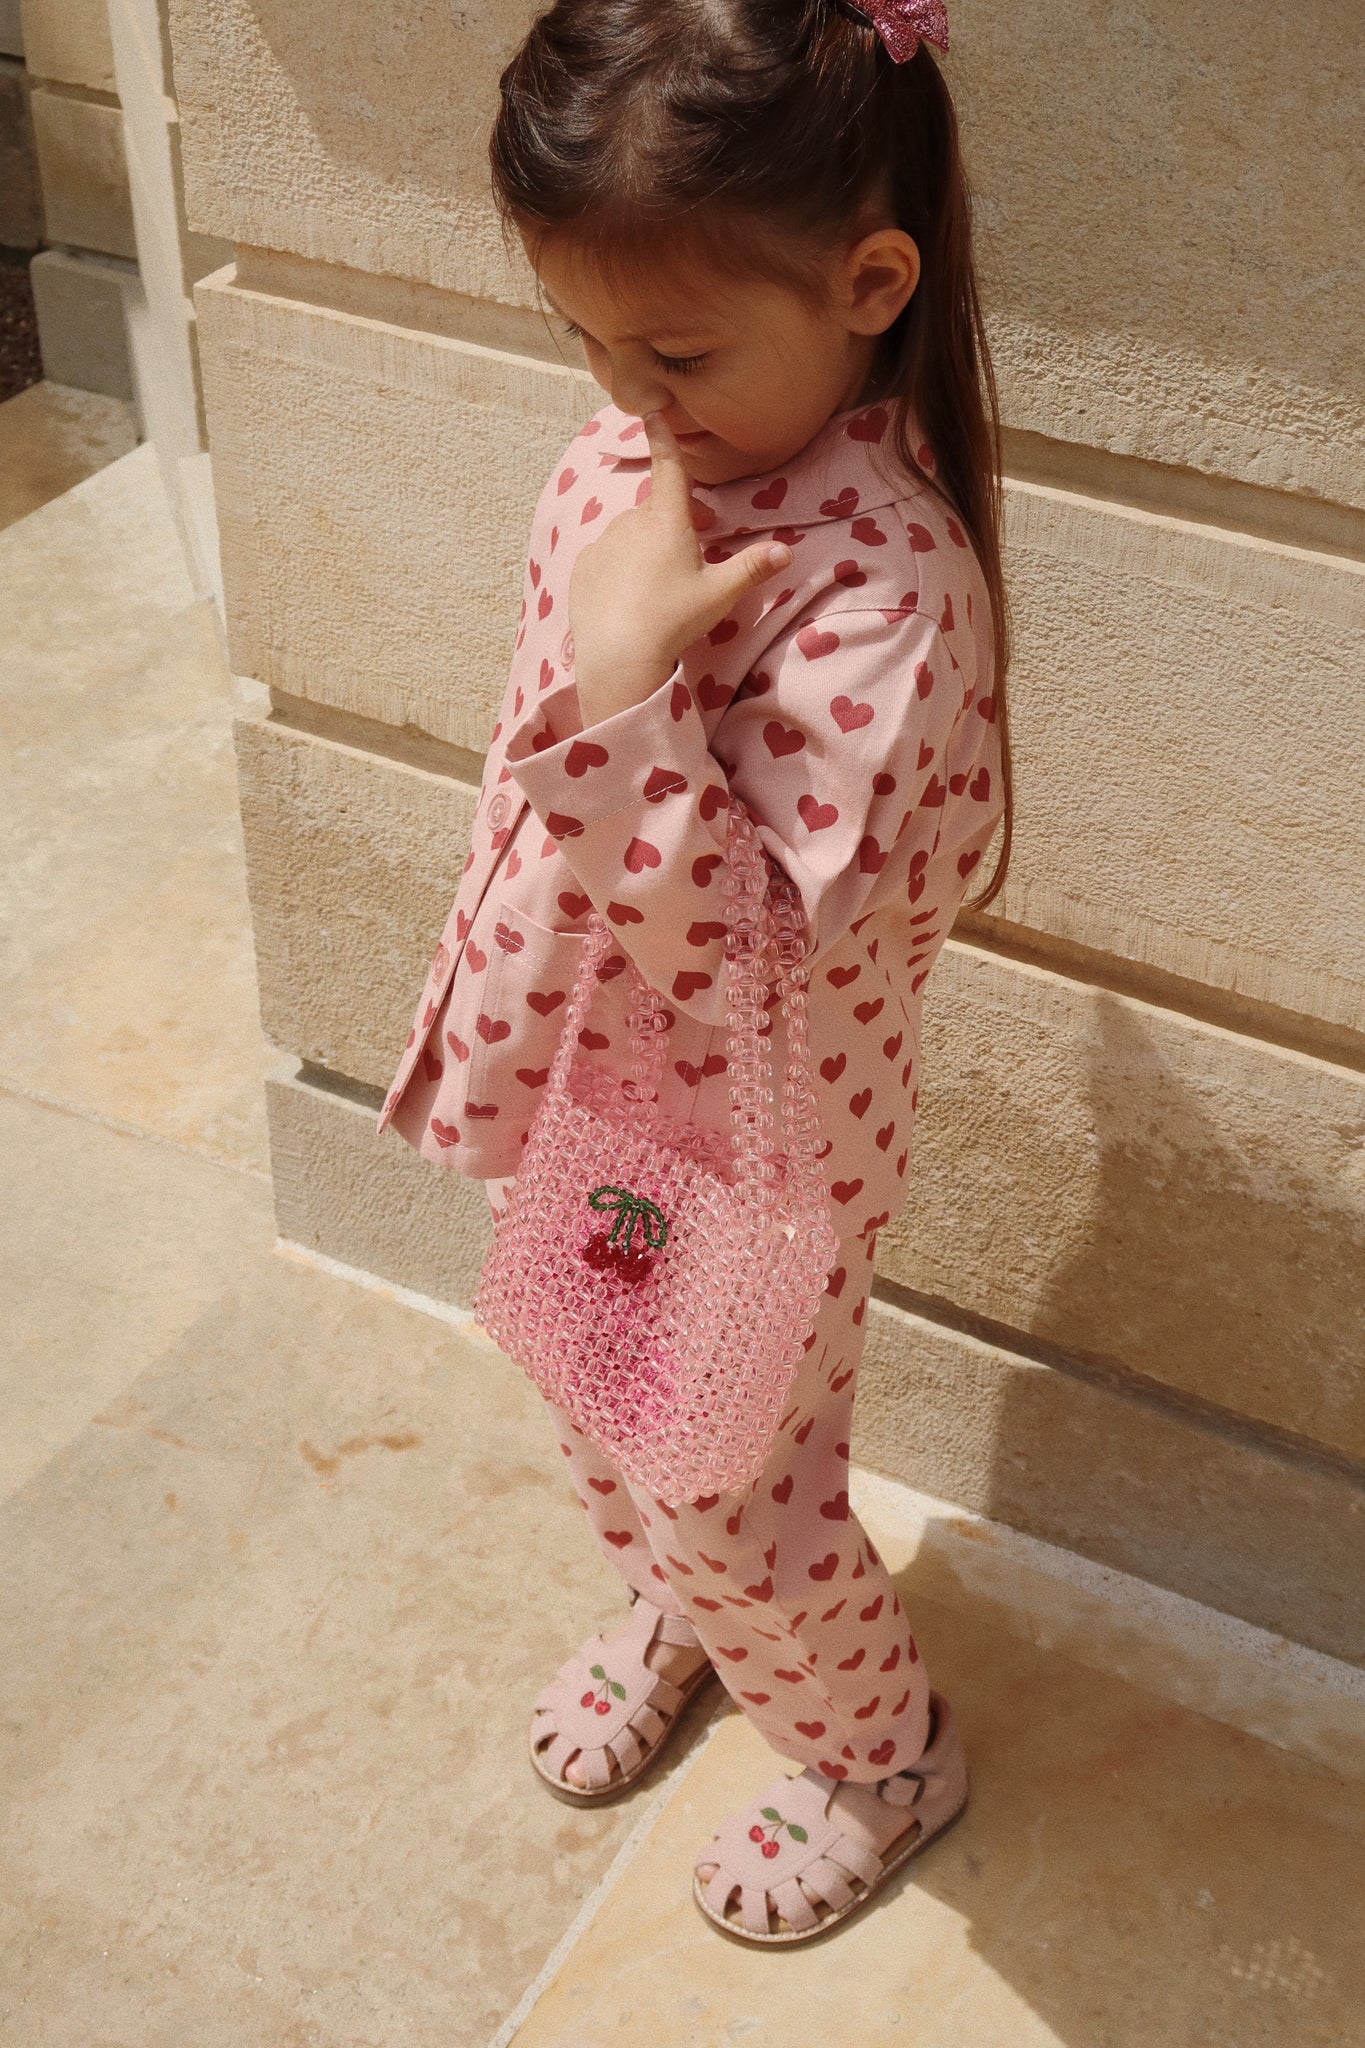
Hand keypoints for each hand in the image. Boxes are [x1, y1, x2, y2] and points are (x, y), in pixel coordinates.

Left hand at [568, 412, 792, 724]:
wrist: (619, 656)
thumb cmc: (674, 619)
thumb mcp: (720, 594)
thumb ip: (752, 568)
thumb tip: (787, 551)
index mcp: (667, 520)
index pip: (668, 466)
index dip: (662, 436)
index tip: (652, 410)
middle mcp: (631, 522)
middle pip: (655, 512)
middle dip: (672, 524)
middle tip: (689, 558)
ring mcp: (603, 544)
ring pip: (628, 535)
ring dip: (643, 547)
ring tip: (657, 586)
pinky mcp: (583, 568)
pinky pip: (605, 559)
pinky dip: (618, 569)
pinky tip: (629, 598)